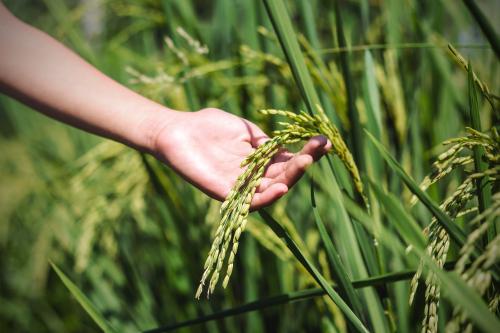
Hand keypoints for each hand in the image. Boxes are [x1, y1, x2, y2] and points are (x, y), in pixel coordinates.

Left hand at [152, 108, 330, 209]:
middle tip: (318, 149)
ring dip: (290, 177)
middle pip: (284, 175)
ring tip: (305, 162)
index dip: (306, 152)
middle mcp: (253, 177)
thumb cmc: (208, 125)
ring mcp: (240, 187)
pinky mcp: (225, 193)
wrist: (177, 130)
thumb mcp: (244, 130)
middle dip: (303, 162)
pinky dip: (267, 197)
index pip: (288, 161)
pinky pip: (249, 202)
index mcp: (259, 162)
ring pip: (272, 188)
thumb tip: (289, 145)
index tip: (324, 140)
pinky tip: (281, 186)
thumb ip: (265, 141)